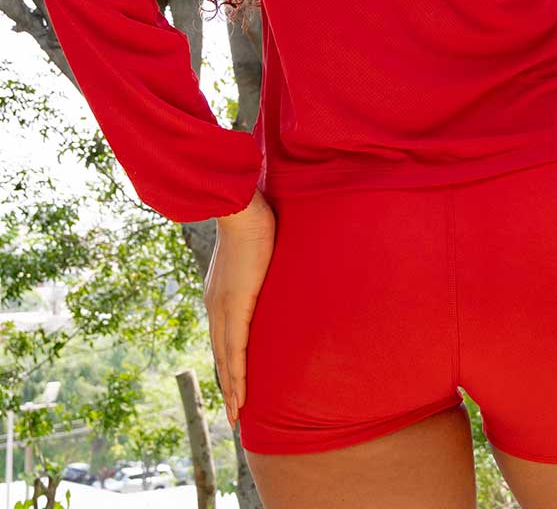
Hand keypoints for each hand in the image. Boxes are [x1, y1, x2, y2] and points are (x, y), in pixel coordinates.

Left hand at [203, 187, 275, 429]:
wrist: (240, 209)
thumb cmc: (252, 220)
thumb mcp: (255, 250)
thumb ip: (260, 264)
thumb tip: (273, 263)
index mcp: (220, 294)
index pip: (224, 336)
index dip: (228, 362)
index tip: (232, 383)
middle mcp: (217, 306)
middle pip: (222, 355)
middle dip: (228, 385)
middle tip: (234, 412)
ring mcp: (224, 309)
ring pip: (226, 359)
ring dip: (232, 389)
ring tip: (237, 413)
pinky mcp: (236, 308)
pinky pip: (235, 350)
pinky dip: (237, 376)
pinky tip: (240, 395)